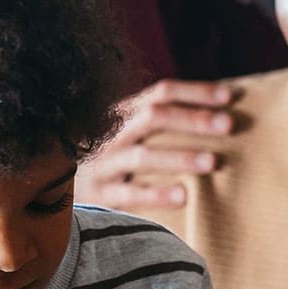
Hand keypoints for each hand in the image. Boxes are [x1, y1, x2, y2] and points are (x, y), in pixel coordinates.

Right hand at [74, 80, 243, 211]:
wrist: (57, 190)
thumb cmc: (113, 159)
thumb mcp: (131, 133)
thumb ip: (163, 122)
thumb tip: (224, 109)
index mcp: (124, 113)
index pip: (161, 93)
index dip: (196, 92)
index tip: (230, 96)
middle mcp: (112, 133)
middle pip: (153, 117)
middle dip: (193, 119)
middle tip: (229, 125)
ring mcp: (104, 164)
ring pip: (142, 155)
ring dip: (180, 157)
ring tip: (212, 162)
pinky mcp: (100, 196)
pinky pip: (129, 194)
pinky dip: (157, 194)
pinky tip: (185, 196)